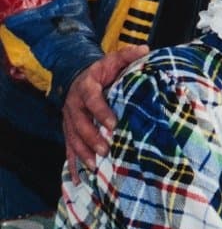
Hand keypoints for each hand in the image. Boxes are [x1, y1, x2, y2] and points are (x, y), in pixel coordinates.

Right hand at [63, 45, 148, 173]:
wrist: (80, 76)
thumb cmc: (103, 71)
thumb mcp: (114, 60)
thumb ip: (128, 55)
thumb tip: (145, 50)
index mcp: (86, 87)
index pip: (92, 100)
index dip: (101, 112)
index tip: (114, 124)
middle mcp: (74, 104)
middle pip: (79, 124)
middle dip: (92, 138)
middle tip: (106, 150)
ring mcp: (69, 119)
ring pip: (72, 138)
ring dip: (82, 153)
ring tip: (95, 165)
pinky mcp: (69, 130)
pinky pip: (69, 148)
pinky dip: (74, 163)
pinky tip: (80, 178)